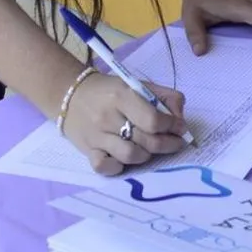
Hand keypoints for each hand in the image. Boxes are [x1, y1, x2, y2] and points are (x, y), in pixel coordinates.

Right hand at [62, 72, 190, 175]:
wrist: (70, 95)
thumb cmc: (109, 91)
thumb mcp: (137, 84)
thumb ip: (164, 96)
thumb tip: (180, 117)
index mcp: (122, 96)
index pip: (153, 120)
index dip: (173, 126)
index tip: (180, 127)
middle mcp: (108, 117)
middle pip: (146, 140)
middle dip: (168, 144)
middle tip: (175, 142)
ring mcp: (96, 136)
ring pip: (130, 156)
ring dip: (147, 155)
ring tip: (150, 148)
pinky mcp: (87, 151)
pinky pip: (105, 167)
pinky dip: (119, 166)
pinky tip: (125, 159)